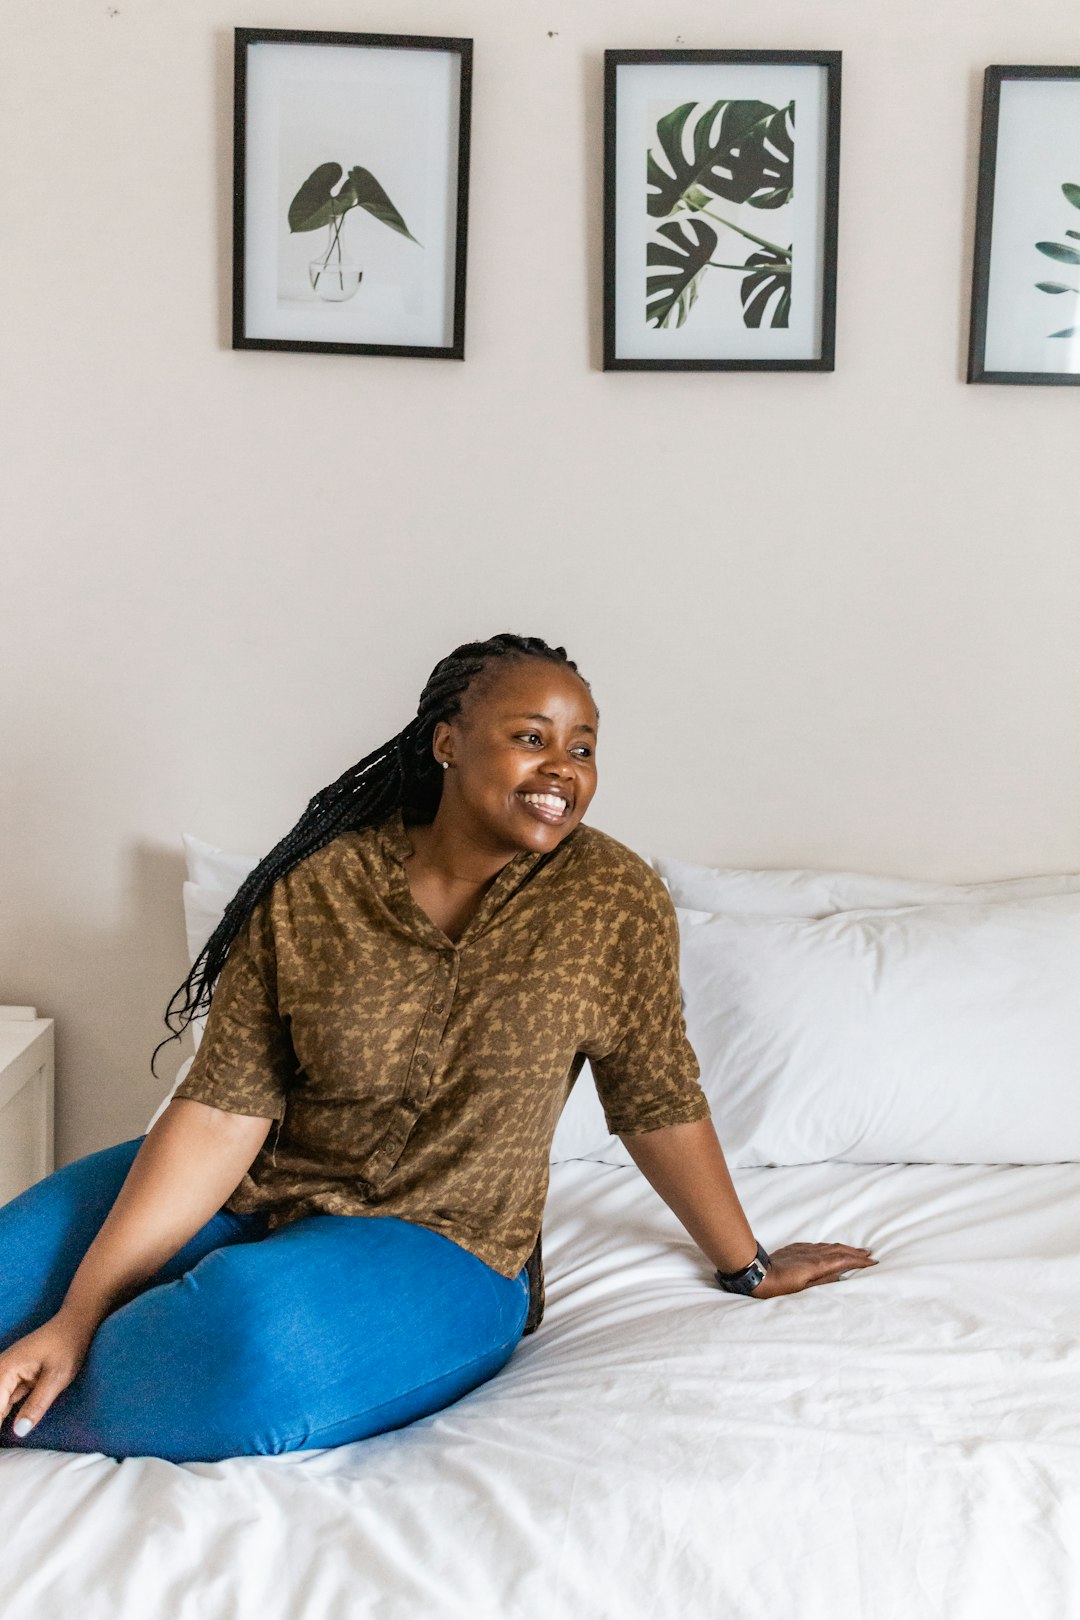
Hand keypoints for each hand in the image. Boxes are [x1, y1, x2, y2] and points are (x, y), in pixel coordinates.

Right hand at [0, 1312, 96, 1437]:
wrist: (76, 1323)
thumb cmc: (68, 1346)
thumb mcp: (57, 1377)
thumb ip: (37, 1404)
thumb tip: (18, 1433)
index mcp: (4, 1370)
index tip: (3, 1448)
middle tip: (7, 1448)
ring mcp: (4, 1374)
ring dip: (1, 1418)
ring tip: (7, 1444)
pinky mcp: (12, 1379)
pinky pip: (1, 1403)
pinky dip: (2, 1415)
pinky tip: (6, 1428)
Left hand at [748, 1242, 877, 1298]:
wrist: (758, 1272)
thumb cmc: (780, 1286)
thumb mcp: (804, 1289)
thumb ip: (823, 1282)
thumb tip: (841, 1277)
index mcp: (818, 1264)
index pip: (844, 1260)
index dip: (859, 1261)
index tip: (872, 1262)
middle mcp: (813, 1253)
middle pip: (839, 1250)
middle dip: (855, 1252)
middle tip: (869, 1254)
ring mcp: (804, 1248)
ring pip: (829, 1246)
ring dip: (844, 1248)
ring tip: (854, 1251)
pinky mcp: (796, 1247)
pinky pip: (818, 1245)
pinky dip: (830, 1247)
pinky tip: (831, 1249)